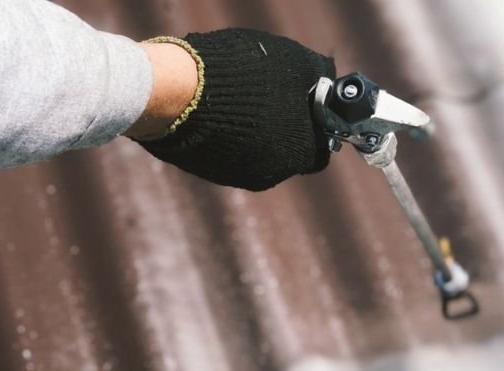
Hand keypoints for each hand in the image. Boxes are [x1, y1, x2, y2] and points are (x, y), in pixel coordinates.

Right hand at [132, 28, 335, 190]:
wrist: (178, 92)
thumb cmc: (245, 74)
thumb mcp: (295, 62)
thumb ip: (316, 76)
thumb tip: (325, 78)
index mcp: (300, 152)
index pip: (320, 148)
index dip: (316, 126)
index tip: (307, 107)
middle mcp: (272, 173)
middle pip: (287, 151)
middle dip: (284, 128)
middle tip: (272, 98)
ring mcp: (236, 175)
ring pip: (255, 152)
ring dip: (255, 131)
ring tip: (240, 99)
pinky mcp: (207, 170)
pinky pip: (228, 152)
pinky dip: (229, 136)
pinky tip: (217, 109)